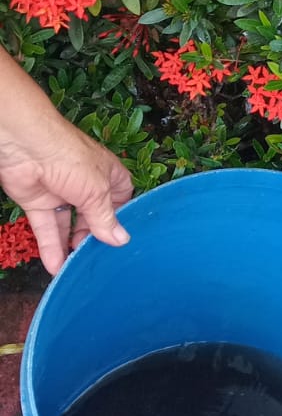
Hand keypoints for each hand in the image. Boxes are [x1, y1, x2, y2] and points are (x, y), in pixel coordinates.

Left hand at [0, 117, 132, 274]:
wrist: (26, 147)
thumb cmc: (70, 158)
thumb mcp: (97, 192)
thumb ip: (106, 219)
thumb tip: (121, 240)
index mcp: (108, 174)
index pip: (121, 198)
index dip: (121, 217)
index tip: (121, 239)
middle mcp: (85, 184)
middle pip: (93, 215)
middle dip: (95, 236)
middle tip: (98, 257)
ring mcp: (61, 194)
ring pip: (69, 225)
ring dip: (72, 246)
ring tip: (78, 268)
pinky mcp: (38, 203)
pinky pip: (47, 229)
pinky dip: (51, 247)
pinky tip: (56, 266)